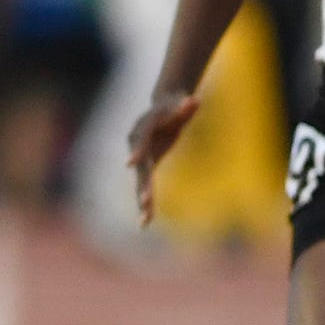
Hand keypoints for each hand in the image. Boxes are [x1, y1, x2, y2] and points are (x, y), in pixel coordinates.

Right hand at [125, 87, 200, 224]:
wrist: (164, 109)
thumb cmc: (174, 105)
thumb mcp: (180, 103)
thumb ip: (184, 105)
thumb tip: (193, 101)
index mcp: (143, 127)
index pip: (139, 139)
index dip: (137, 151)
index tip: (131, 164)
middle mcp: (137, 145)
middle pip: (140, 166)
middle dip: (142, 184)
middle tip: (144, 200)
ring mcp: (141, 158)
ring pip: (141, 181)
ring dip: (144, 200)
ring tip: (146, 219)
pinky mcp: (147, 167)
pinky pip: (146, 186)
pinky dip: (146, 203)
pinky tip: (146, 223)